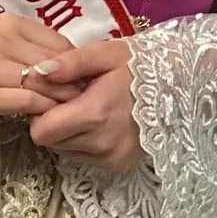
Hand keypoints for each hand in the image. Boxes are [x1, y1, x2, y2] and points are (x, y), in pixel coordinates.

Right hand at [0, 15, 78, 121]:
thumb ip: (26, 48)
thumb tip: (65, 64)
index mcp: (9, 24)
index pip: (59, 42)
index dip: (77, 64)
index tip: (82, 80)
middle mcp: (3, 41)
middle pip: (57, 63)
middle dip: (76, 83)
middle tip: (86, 99)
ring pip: (46, 82)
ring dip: (64, 99)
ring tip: (72, 111)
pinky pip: (29, 101)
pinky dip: (44, 110)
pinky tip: (47, 118)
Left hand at [27, 40, 142, 172]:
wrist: (178, 85)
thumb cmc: (138, 66)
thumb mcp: (105, 54)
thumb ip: (70, 62)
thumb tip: (38, 72)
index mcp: (95, 114)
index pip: (41, 131)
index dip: (41, 112)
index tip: (55, 95)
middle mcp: (102, 143)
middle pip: (52, 142)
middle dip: (53, 122)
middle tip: (72, 100)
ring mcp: (112, 156)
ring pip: (66, 151)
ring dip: (69, 133)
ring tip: (89, 109)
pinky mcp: (119, 163)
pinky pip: (84, 157)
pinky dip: (85, 141)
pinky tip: (101, 122)